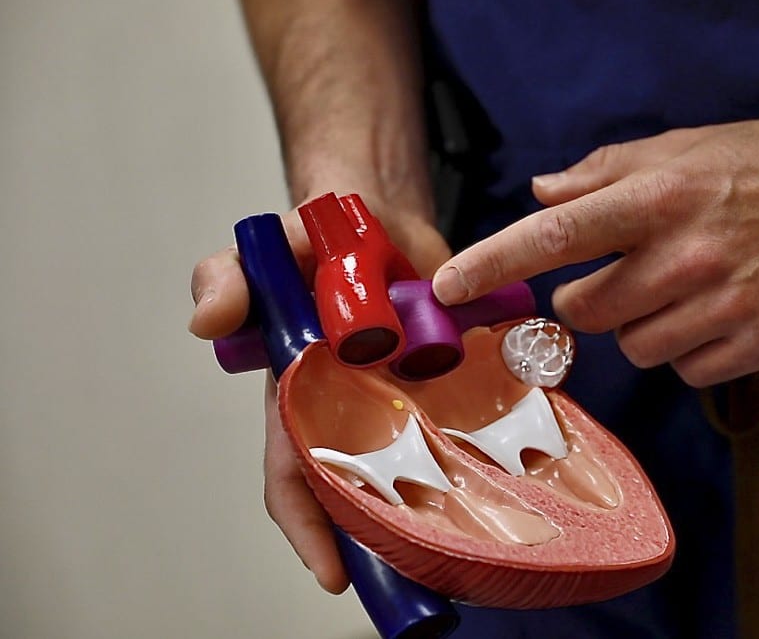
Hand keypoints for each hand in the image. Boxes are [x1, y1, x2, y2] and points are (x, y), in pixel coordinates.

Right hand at [189, 194, 450, 592]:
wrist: (377, 213)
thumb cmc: (312, 240)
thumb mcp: (264, 253)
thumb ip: (228, 279)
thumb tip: (207, 320)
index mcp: (303, 397)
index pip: (295, 475)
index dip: (308, 529)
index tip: (334, 577)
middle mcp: (355, 409)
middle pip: (364, 490)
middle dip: (383, 541)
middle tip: (421, 581)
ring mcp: (406, 399)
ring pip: (421, 469)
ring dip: (439, 508)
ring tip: (472, 550)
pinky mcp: (453, 379)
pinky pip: (469, 423)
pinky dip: (486, 449)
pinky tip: (515, 477)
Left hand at [432, 87, 758, 386]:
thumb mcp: (688, 145)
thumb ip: (609, 170)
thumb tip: (543, 192)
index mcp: (661, 196)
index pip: (555, 235)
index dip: (492, 262)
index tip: (448, 287)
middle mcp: (687, 253)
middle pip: (587, 310)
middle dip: (593, 297)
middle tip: (630, 272)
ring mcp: (725, 303)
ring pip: (635, 346)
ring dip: (645, 325)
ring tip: (687, 289)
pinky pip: (687, 370)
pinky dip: (690, 348)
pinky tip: (719, 313)